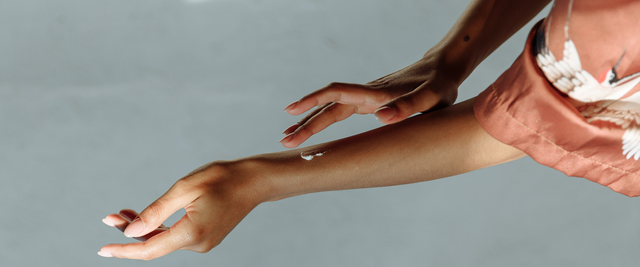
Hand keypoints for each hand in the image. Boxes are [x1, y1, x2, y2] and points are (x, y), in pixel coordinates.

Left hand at [99, 161, 261, 259]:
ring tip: (123, 213)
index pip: (149, 249)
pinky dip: (160, 227)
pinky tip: (147, 217)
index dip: (123, 251)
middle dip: (130, 232)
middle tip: (109, 217)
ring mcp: (203, 242)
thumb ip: (156, 212)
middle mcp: (198, 244)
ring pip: (165, 240)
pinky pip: (176, 236)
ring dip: (144, 228)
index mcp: (192, 233)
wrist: (254, 181)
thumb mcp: (185, 188)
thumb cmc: (222, 178)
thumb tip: (131, 231)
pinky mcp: (206, 237)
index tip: (102, 250)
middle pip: (155, 244)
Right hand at [280, 52, 460, 147]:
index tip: (291, 112)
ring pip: (330, 109)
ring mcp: (366, 98)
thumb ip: (407, 107)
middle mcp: (366, 95)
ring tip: (290, 136)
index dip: (313, 102)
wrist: (442, 69)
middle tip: (284, 140)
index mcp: (376, 94)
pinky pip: (340, 111)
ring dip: (310, 122)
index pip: (336, 95)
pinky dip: (324, 120)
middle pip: (328, 106)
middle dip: (305, 122)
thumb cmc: (439, 85)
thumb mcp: (430, 98)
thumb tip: (380, 118)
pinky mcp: (370, 103)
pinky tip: (316, 126)